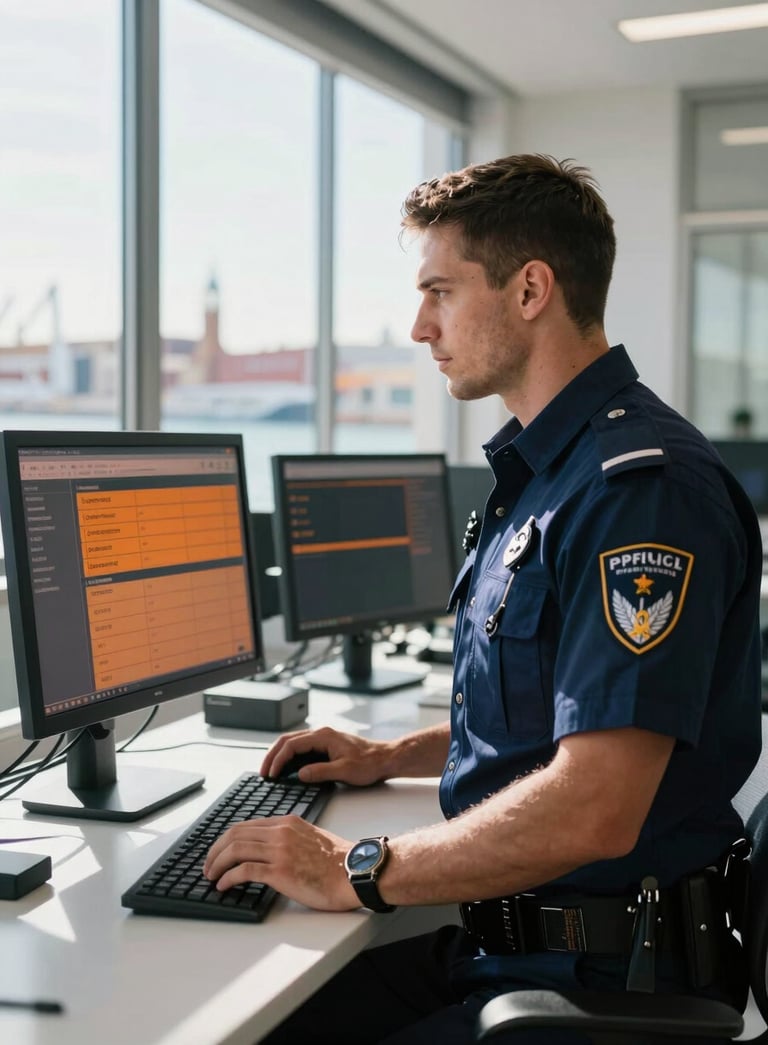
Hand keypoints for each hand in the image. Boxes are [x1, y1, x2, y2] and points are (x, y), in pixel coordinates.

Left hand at [202, 815, 358, 910]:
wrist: (355, 872)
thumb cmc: (338, 862)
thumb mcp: (311, 837)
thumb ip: (290, 838)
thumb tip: (270, 852)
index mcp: (288, 823)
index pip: (247, 825)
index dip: (227, 839)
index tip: (218, 851)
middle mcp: (281, 832)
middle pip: (235, 834)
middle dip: (215, 850)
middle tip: (208, 865)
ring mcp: (280, 851)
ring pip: (235, 849)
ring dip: (217, 864)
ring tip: (211, 876)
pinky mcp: (280, 871)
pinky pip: (244, 870)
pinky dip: (228, 877)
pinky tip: (224, 885)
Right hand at [260, 726, 392, 785]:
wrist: (385, 758)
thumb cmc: (369, 764)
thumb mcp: (345, 771)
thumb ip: (321, 772)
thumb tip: (300, 774)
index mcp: (323, 736)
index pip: (291, 745)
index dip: (278, 760)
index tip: (271, 775)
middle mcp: (321, 734)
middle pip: (287, 740)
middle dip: (272, 756)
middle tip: (263, 773)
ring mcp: (323, 739)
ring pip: (293, 743)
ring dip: (279, 755)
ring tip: (270, 771)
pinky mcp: (325, 746)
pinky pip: (301, 748)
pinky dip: (289, 757)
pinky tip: (286, 769)